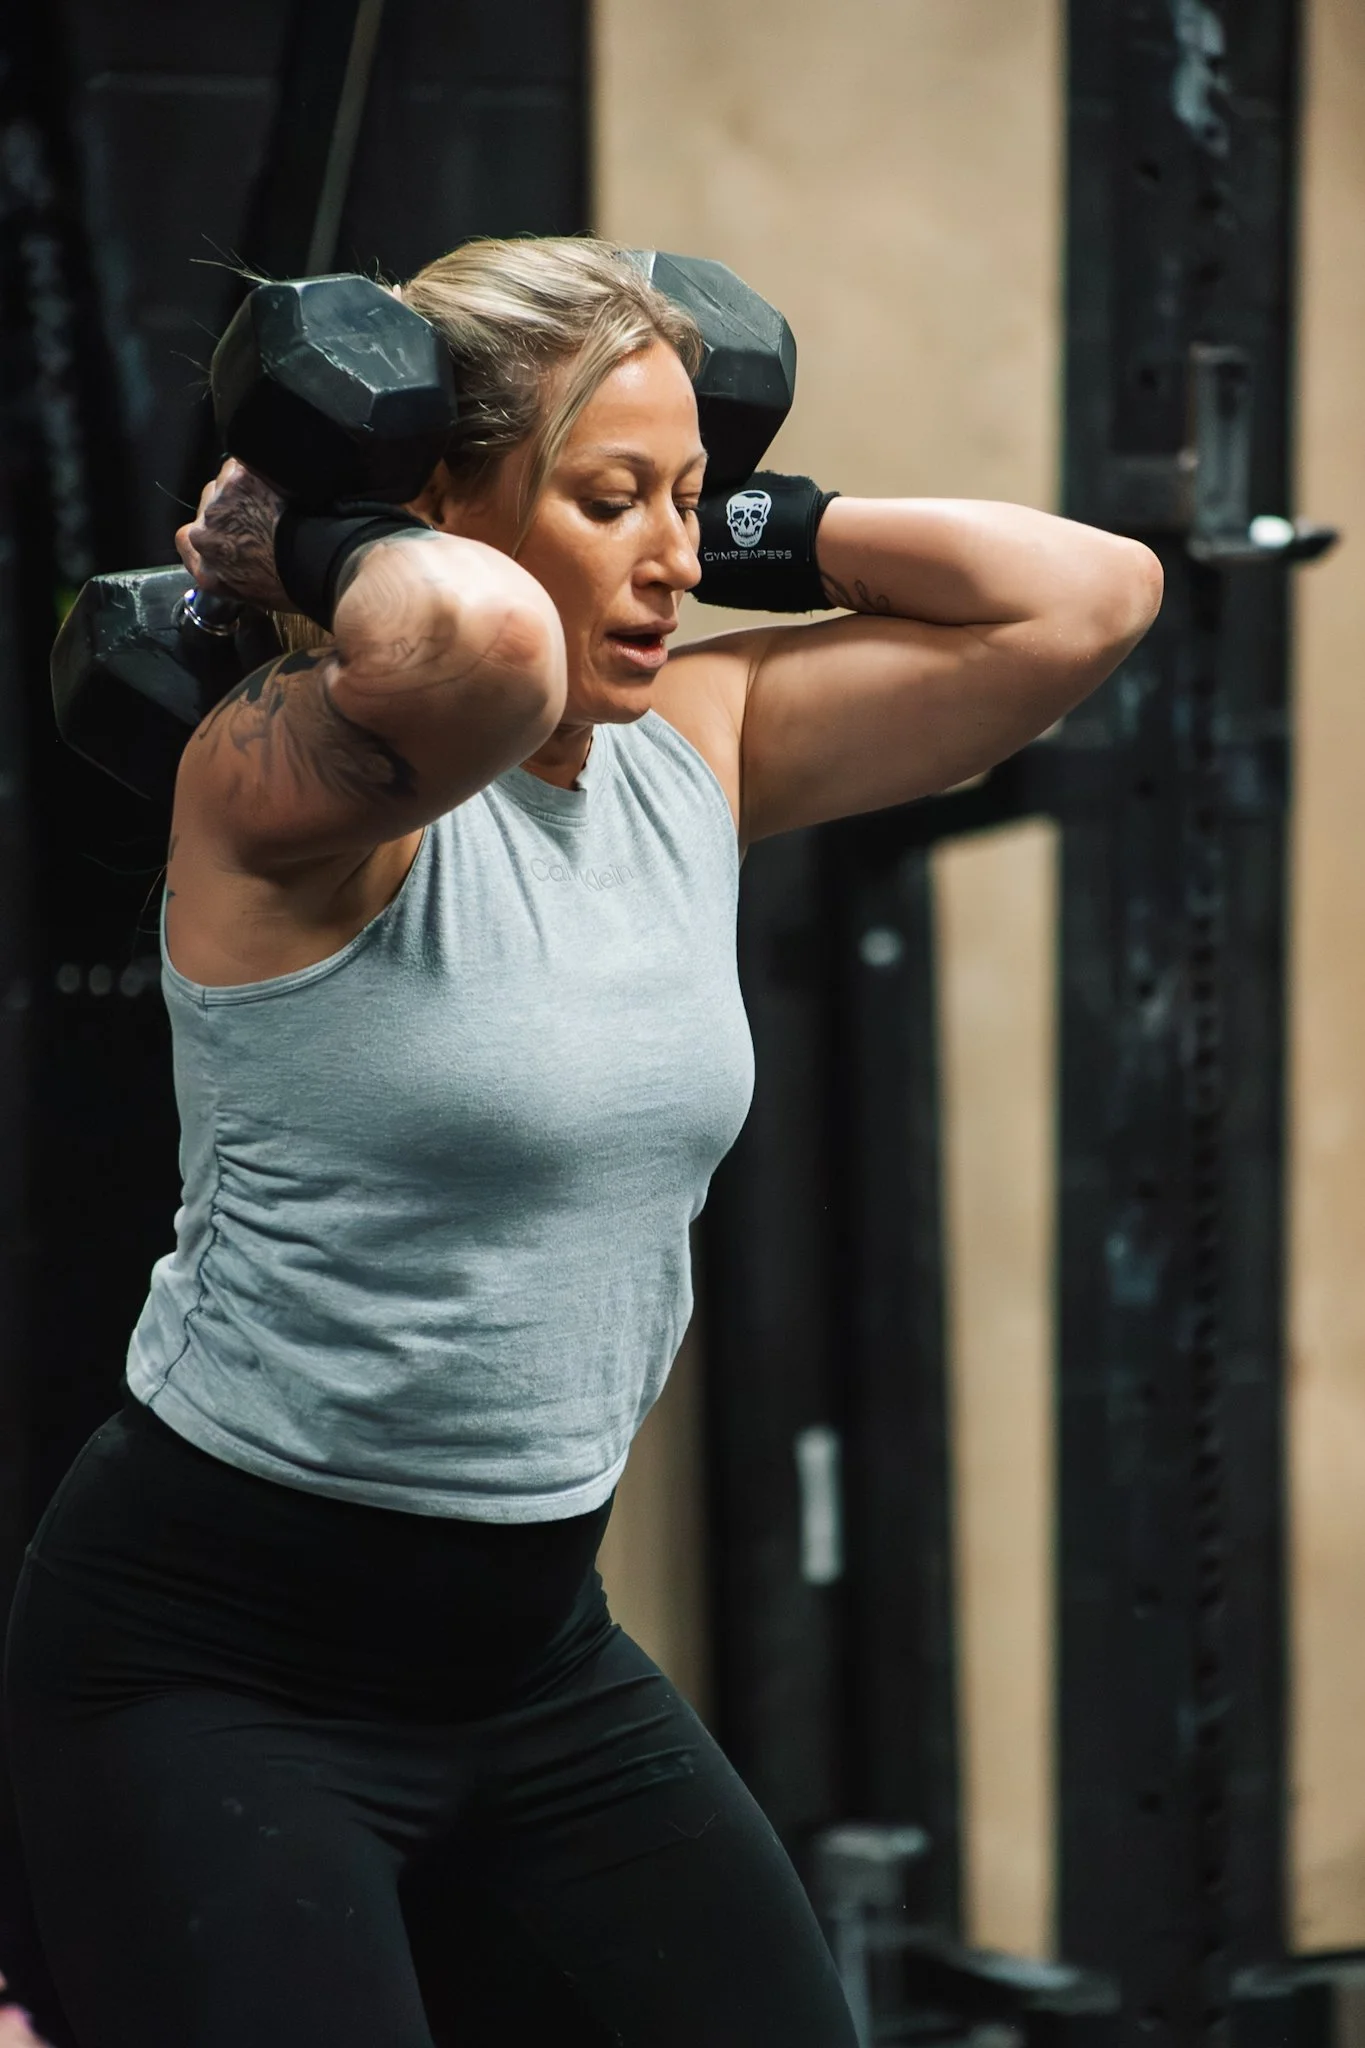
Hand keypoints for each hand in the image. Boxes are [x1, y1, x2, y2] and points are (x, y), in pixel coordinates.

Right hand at [176, 458, 290, 608]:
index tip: (226, 529)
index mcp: (205, 567)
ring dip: (243, 487)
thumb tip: (237, 564)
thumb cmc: (300, 586)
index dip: (209, 530)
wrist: (324, 563)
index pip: (188, 540)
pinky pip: (242, 464)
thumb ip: (233, 574)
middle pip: (207, 506)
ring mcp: (220, 502)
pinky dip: (258, 471)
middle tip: (260, 514)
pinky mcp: (240, 477)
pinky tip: (279, 483)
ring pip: (224, 482)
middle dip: (228, 507)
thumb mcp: (257, 595)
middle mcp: (204, 533)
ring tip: (273, 498)